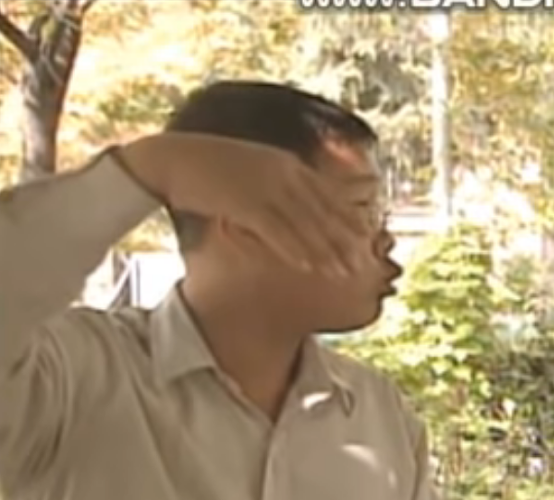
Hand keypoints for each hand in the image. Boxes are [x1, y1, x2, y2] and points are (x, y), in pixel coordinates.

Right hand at [115, 132, 372, 276]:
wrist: (172, 159)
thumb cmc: (211, 167)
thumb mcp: (253, 167)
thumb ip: (279, 179)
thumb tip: (296, 197)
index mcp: (287, 163)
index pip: (328, 193)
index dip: (349, 217)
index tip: (368, 237)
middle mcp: (282, 173)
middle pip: (322, 211)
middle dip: (344, 240)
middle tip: (364, 264)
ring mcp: (264, 187)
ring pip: (304, 224)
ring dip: (325, 251)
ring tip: (343, 273)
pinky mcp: (243, 202)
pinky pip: (275, 232)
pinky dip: (293, 250)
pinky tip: (308, 268)